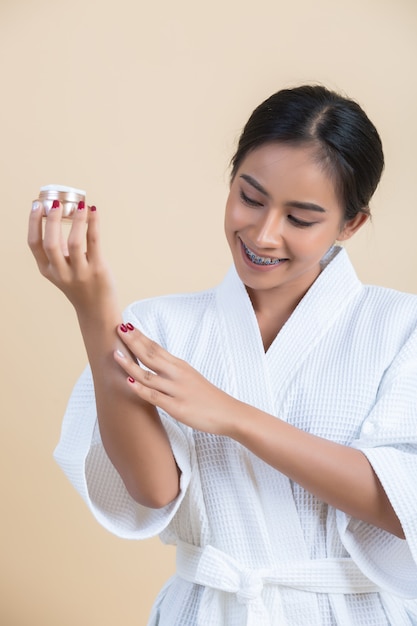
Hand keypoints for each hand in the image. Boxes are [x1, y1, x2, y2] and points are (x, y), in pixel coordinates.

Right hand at [28, 200, 116, 314]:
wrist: (97, 311)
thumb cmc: (80, 286)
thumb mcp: (62, 270)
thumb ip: (59, 249)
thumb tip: (58, 217)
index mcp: (48, 270)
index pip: (34, 244)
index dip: (33, 222)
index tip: (37, 205)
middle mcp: (61, 272)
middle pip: (50, 243)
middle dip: (51, 220)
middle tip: (56, 202)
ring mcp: (80, 272)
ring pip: (74, 242)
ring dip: (76, 220)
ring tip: (80, 205)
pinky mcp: (98, 270)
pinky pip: (94, 242)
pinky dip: (93, 224)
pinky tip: (93, 211)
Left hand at [114, 323, 237, 434]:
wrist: (229, 413)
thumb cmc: (207, 397)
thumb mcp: (190, 376)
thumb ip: (172, 369)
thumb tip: (154, 362)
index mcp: (180, 366)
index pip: (156, 347)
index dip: (140, 337)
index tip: (126, 326)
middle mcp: (178, 374)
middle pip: (151, 355)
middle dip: (133, 342)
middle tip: (118, 328)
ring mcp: (177, 390)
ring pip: (149, 375)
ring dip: (131, 364)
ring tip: (116, 354)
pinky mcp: (177, 407)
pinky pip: (155, 397)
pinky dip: (141, 389)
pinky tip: (129, 382)